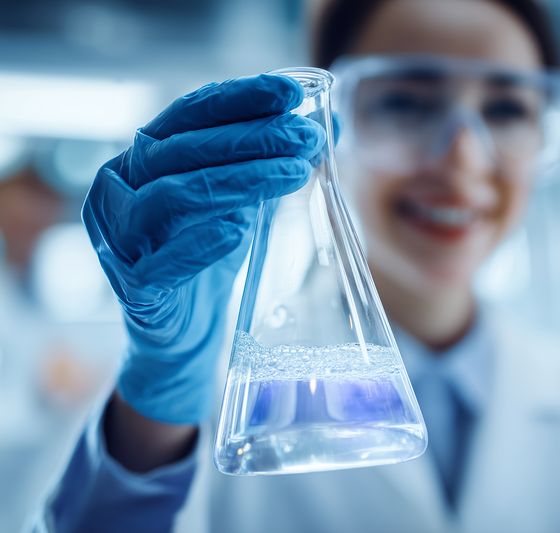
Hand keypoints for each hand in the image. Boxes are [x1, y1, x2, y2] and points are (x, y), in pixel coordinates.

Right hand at [84, 74, 324, 423]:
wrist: (185, 335)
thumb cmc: (209, 258)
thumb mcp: (243, 202)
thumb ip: (273, 164)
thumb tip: (330, 128)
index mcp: (145, 159)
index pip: (190, 114)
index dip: (240, 99)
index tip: (291, 92)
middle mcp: (120, 189)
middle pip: (184, 150)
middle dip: (252, 138)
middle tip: (305, 136)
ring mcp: (119, 238)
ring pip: (174, 195)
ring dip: (239, 180)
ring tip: (295, 173)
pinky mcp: (133, 288)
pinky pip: (160, 263)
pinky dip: (200, 244)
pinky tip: (239, 230)